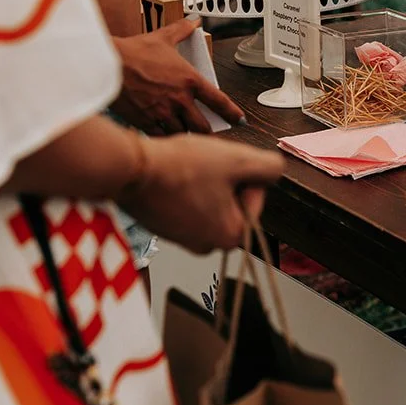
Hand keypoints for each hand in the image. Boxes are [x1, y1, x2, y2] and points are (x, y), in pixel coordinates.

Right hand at [111, 19, 244, 134]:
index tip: (239, 120)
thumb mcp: (162, 37)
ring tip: (185, 131)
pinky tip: (164, 134)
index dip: (232, 113)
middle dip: (206, 128)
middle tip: (206, 128)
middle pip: (202, 125)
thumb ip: (181, 30)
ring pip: (182, 133)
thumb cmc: (134, 51)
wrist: (108, 65)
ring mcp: (163, 114)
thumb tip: (194, 20)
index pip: (219, 101)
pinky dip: (165, 137)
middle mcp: (180, 100)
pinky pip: (161, 137)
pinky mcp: (145, 123)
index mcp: (189, 81)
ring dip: (185, 133)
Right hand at [120, 134, 284, 253]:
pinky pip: (187, 203)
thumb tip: (274, 172)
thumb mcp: (238, 160)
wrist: (131, 170)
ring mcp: (183, 238)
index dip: (244, 175)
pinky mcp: (164, 228)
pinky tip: (174, 175)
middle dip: (224, 180)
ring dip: (205, 181)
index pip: (255, 198)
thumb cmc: (181, 167)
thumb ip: (269, 168)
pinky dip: (184, 187)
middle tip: (207, 165)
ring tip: (188, 169)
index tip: (225, 166)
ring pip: (209, 200)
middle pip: (232, 201)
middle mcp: (207, 245)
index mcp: (230, 236)